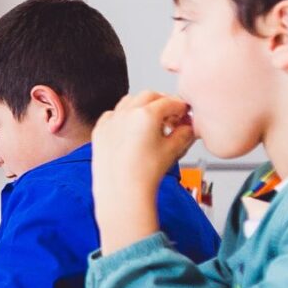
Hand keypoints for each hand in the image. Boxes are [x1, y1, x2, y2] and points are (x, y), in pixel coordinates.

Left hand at [93, 90, 197, 248]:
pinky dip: (123, 116)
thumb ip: (184, 134)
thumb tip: (188, 128)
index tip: (184, 112)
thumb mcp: (173, 151)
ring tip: (152, 121)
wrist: (121, 192)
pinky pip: (112, 115)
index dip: (180, 106)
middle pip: (149, 96)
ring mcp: (111, 121)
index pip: (169, 102)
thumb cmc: (144, 174)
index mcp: (146, 115)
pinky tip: (130, 128)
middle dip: (162, 101)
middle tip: (171, 114)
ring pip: (129, 101)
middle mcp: (126, 113)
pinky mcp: (100, 131)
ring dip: (142, 105)